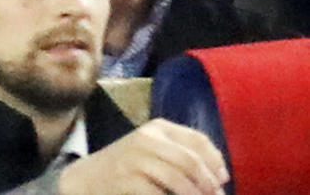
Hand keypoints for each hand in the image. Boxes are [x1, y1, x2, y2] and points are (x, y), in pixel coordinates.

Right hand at [57, 118, 227, 194]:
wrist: (89, 178)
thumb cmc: (129, 166)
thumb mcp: (154, 150)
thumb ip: (183, 155)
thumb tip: (222, 177)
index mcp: (157, 128)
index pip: (198, 140)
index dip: (216, 162)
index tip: (222, 180)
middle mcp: (146, 139)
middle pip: (190, 161)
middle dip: (208, 184)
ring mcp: (134, 159)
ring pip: (178, 179)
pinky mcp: (127, 181)